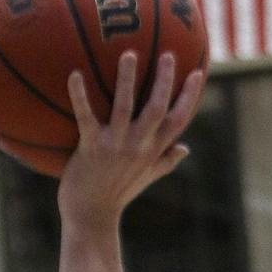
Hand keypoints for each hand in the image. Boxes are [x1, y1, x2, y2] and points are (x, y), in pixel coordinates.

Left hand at [58, 50, 205, 226]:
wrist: (91, 216)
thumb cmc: (117, 194)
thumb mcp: (146, 178)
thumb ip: (166, 161)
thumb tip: (186, 149)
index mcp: (152, 151)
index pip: (178, 121)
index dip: (190, 97)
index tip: (198, 73)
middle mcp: (138, 146)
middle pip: (158, 108)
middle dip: (165, 81)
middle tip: (168, 54)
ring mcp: (115, 146)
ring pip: (125, 107)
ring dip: (127, 80)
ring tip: (128, 54)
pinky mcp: (90, 148)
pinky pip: (85, 117)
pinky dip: (79, 95)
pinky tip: (73, 74)